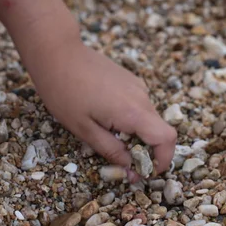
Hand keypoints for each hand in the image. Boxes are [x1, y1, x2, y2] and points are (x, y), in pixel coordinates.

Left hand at [25, 39, 176, 178]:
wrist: (58, 53)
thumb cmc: (65, 92)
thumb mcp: (84, 130)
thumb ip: (112, 151)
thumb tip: (131, 170)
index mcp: (133, 112)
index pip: (167, 139)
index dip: (163, 160)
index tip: (147, 172)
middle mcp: (142, 97)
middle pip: (157, 130)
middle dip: (144, 149)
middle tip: (117, 158)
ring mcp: (137, 85)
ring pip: (146, 118)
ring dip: (133, 132)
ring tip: (102, 130)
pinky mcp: (129, 79)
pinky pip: (137, 105)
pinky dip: (128, 117)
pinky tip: (101, 113)